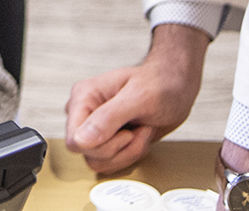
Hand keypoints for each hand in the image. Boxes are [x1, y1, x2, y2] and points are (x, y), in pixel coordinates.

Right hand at [65, 24, 209, 172]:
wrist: (174, 87)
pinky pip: (110, 163)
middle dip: (120, 149)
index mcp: (83, 96)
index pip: (74, 140)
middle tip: (138, 129)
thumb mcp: (138, 98)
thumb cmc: (159, 84)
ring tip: (141, 130)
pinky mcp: (105, 140)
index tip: (126, 132)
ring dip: (128, 153)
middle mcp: (84, 113)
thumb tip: (81, 140)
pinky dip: (130, 155)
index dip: (102, 145)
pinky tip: (139, 135)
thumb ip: (108, 118)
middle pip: (87, 153)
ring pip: (99, 161)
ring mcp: (93, 128)